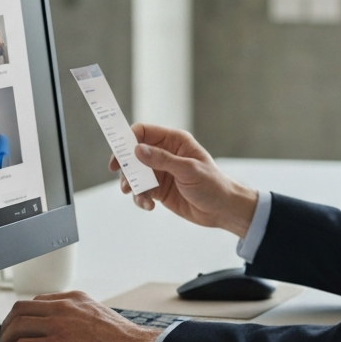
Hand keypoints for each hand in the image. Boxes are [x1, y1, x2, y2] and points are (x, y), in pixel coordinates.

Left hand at [0, 290, 156, 341]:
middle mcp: (64, 307)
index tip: (19, 327)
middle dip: (7, 325)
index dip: (22, 316)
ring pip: (16, 326)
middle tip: (4, 340)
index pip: (37, 301)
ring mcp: (59, 324)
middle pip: (20, 309)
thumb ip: (81, 318)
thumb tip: (69, 333)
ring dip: (4, 341)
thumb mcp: (100, 317)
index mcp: (75, 299)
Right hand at [109, 123, 257, 236]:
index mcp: (174, 141)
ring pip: (135, 174)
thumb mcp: (188, 170)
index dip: (127, 140)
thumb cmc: (213, 185)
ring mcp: (161, 172)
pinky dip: (140, 198)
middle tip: (125, 182)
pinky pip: (141, 190)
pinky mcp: (159, 189)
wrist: (222, 210)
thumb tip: (138, 150)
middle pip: (134, 154)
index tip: (118, 155)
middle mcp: (165, 154)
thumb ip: (162, 160)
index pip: (143, 132)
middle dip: (126, 168)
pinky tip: (149, 206)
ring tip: (140, 197)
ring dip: (132, 186)